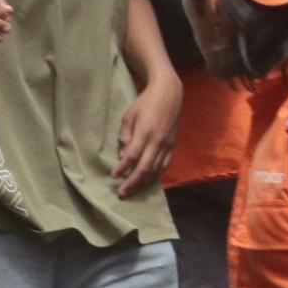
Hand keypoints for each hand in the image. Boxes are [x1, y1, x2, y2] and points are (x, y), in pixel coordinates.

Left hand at [112, 70, 179, 194]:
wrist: (169, 94)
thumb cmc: (145, 103)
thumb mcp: (129, 116)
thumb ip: (125, 136)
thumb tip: (122, 156)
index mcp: (145, 133)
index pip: (132, 156)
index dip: (122, 168)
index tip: (113, 177)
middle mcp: (158, 142)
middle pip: (145, 168)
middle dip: (132, 183)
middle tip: (121, 193)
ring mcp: (167, 145)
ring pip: (156, 170)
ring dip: (144, 183)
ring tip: (133, 191)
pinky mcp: (173, 146)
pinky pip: (165, 166)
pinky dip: (156, 176)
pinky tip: (147, 182)